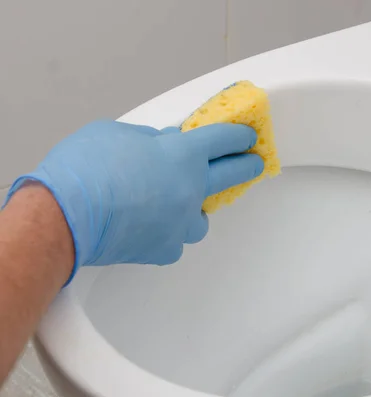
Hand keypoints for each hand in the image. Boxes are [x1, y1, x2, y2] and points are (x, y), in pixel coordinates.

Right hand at [4, 120, 262, 283]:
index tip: (246, 136)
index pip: (223, 140)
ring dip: (195, 207)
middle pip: (232, 175)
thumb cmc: (83, 170)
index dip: (237, 135)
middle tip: (253, 163)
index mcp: (182, 155)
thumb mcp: (118, 133)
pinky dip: (168, 232)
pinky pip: (176, 239)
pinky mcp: (165, 248)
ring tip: (177, 203)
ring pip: (202, 216)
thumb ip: (150, 139)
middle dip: (246, 165)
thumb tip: (165, 142)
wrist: (62, 218)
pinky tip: (150, 226)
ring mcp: (181, 222)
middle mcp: (191, 189)